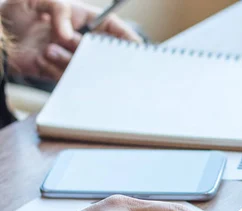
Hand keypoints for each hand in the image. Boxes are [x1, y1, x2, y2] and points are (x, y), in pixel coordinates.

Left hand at [2, 0, 141, 80]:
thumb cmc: (13, 8)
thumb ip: (58, 10)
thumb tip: (68, 34)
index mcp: (79, 18)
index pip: (111, 27)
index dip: (126, 37)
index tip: (135, 47)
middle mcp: (76, 38)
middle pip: (101, 51)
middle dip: (92, 52)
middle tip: (79, 47)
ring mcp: (67, 55)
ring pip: (83, 66)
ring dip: (67, 59)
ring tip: (48, 49)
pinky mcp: (55, 71)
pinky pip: (64, 77)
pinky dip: (53, 69)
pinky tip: (40, 58)